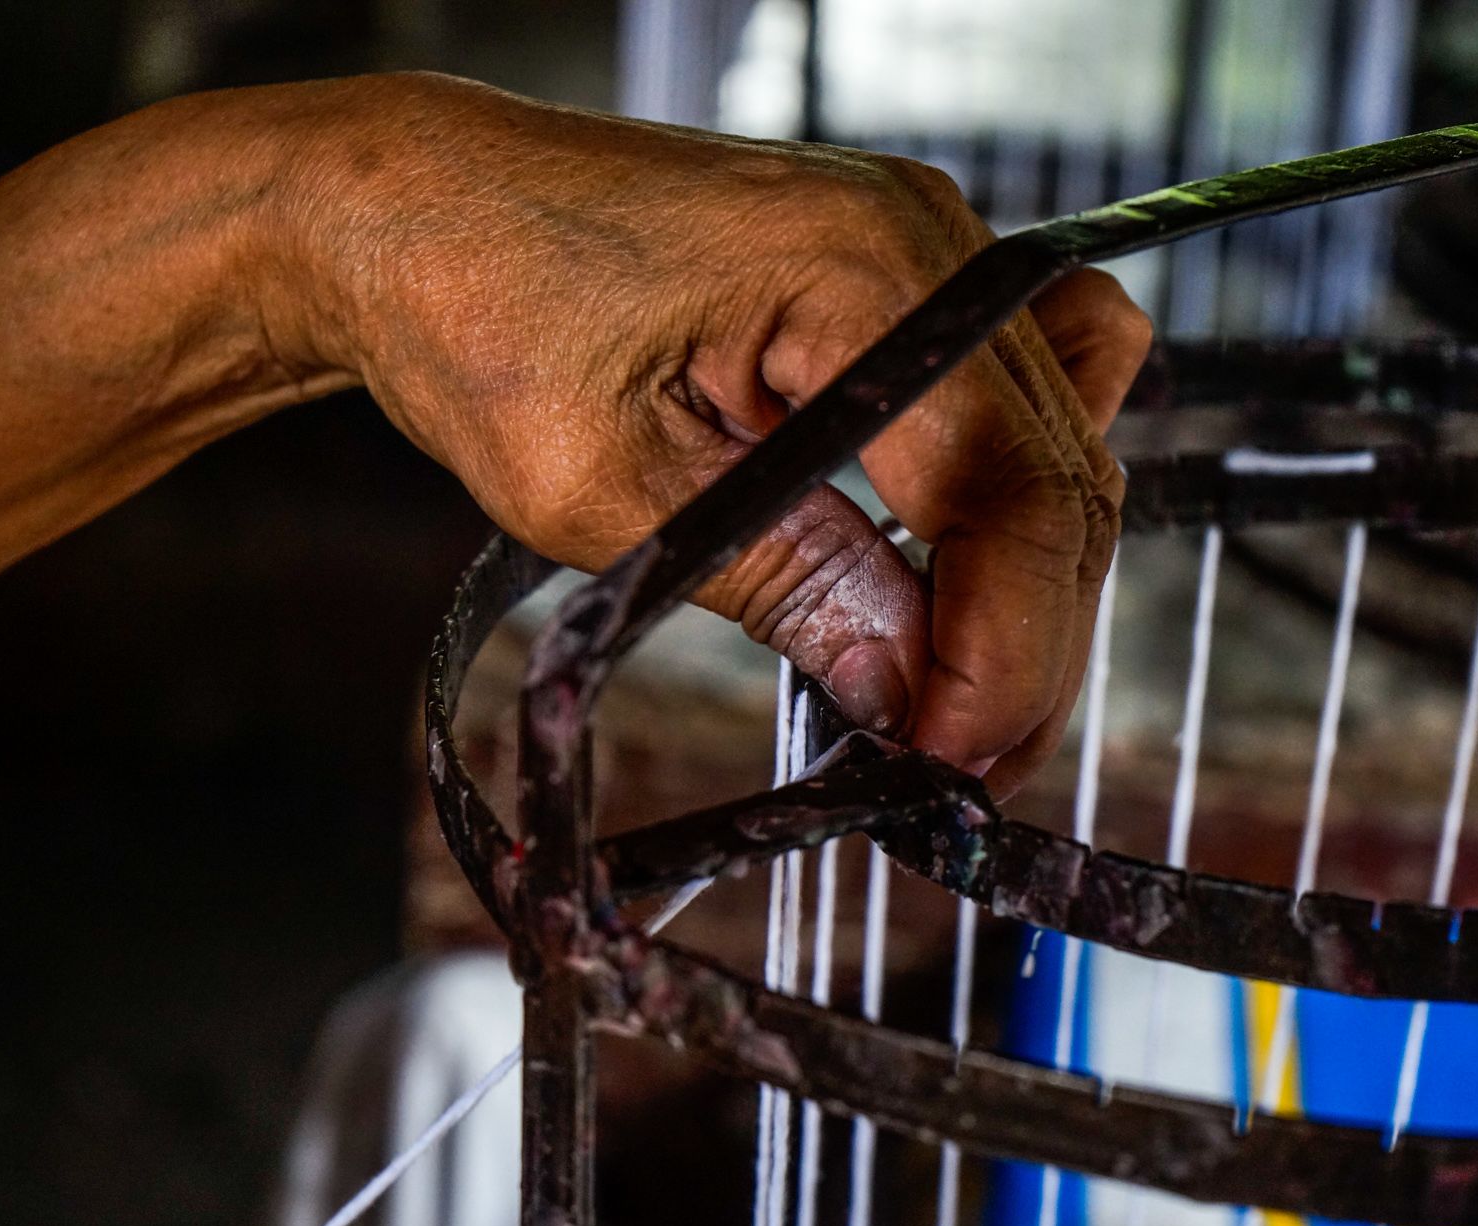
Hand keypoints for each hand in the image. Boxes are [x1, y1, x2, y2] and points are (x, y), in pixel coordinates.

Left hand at [273, 75, 1150, 794]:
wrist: (418, 208)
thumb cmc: (475, 309)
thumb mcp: (606, 487)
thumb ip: (782, 578)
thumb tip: (904, 688)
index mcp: (858, 268)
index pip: (1004, 490)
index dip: (1000, 653)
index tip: (947, 762)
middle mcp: (923, 237)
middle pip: (1058, 475)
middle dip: (1022, 645)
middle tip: (956, 765)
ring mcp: (924, 248)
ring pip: (1059, 445)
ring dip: (1027, 585)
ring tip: (953, 697)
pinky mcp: (901, 277)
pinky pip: (1021, 393)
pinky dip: (1013, 497)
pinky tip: (956, 568)